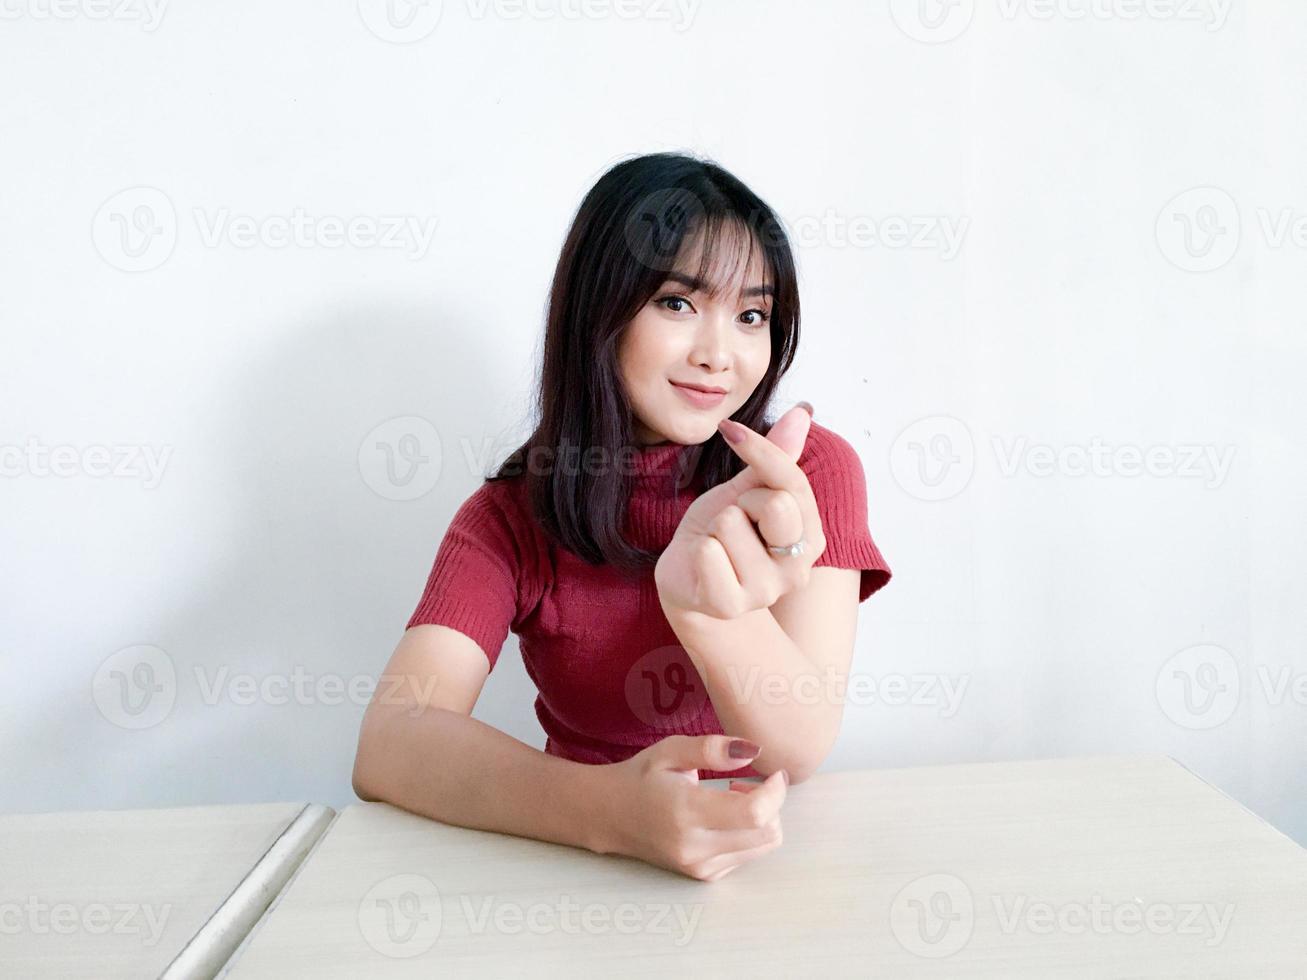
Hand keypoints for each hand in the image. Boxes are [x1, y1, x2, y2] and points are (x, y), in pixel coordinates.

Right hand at [594, 735, 787, 881]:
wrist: (609, 815)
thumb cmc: (641, 777)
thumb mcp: (670, 750)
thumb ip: (711, 749)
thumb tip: (753, 751)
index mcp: (686, 812)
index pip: (754, 813)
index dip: (775, 792)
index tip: (774, 773)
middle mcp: (694, 846)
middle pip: (767, 834)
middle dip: (772, 804)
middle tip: (749, 782)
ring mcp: (699, 866)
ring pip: (762, 847)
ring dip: (763, 820)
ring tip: (735, 797)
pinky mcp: (703, 875)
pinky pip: (747, 856)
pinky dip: (748, 834)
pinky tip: (725, 817)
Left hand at [655, 404, 825, 621]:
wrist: (687, 577)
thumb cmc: (721, 532)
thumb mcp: (747, 489)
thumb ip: (775, 458)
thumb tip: (803, 412)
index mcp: (810, 534)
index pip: (792, 480)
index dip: (759, 449)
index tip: (729, 429)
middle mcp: (798, 567)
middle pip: (776, 502)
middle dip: (739, 501)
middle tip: (730, 522)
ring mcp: (766, 590)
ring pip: (732, 524)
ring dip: (713, 529)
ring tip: (716, 546)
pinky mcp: (731, 605)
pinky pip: (709, 554)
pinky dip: (697, 550)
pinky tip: (703, 566)